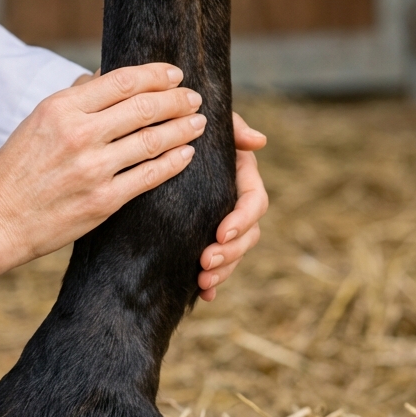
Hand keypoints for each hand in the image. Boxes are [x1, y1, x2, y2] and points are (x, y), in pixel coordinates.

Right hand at [0, 64, 205, 290]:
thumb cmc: (14, 169)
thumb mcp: (36, 122)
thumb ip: (73, 98)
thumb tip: (104, 77)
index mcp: (60, 108)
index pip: (121, 81)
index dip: (155, 75)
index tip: (174, 74)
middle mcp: (78, 134)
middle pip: (143, 107)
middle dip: (176, 100)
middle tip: (195, 98)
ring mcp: (92, 168)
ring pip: (151, 140)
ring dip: (182, 129)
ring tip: (198, 123)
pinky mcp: (103, 201)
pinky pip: (148, 176)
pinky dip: (173, 162)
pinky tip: (186, 154)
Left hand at [197, 111, 267, 301]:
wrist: (157, 131)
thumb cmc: (186, 120)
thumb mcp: (210, 121)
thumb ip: (233, 127)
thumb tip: (258, 141)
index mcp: (242, 175)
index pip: (255, 201)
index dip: (242, 219)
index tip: (221, 231)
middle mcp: (236, 200)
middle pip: (248, 234)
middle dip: (231, 253)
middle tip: (205, 263)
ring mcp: (222, 220)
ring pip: (234, 252)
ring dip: (223, 270)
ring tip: (202, 281)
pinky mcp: (204, 235)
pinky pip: (216, 263)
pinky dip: (214, 282)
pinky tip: (203, 295)